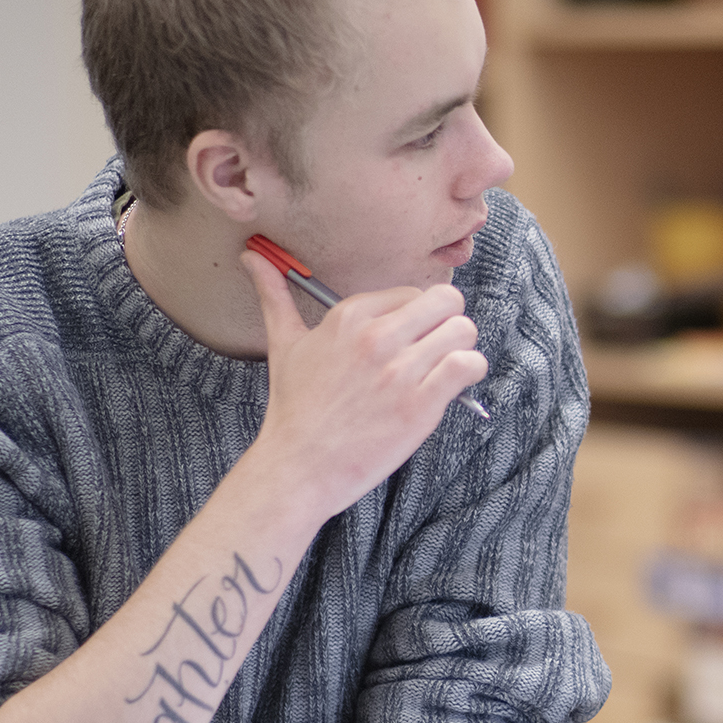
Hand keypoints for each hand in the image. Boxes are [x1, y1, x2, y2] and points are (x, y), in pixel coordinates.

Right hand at [239, 252, 488, 524]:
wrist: (299, 467)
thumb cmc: (294, 409)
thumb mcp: (283, 345)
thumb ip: (274, 296)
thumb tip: (250, 255)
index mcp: (348, 316)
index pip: (413, 292)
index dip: (419, 316)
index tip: (409, 339)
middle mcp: (376, 337)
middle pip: (446, 301)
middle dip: (448, 323)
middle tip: (436, 349)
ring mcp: (399, 371)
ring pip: (463, 331)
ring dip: (463, 348)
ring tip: (447, 367)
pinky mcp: (420, 404)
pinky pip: (468, 365)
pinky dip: (472, 371)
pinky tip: (457, 383)